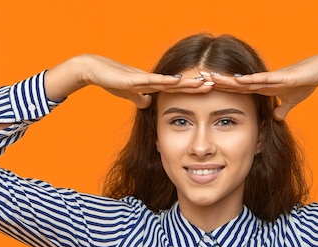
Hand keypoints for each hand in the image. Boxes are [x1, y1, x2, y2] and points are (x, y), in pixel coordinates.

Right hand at [45, 54, 212, 106]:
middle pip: (183, 83)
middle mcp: (156, 80)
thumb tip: (149, 104)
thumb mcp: (130, 95)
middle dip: (201, 85)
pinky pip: (156, 81)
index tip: (214, 93)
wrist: (94, 70)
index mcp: (156, 85)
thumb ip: (140, 99)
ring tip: (210, 82)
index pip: (181, 89)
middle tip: (222, 85)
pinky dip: (170, 82)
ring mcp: (147, 78)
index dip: (197, 91)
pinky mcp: (137, 79)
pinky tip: (182, 81)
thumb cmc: (112, 81)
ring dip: (192, 82)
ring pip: (174, 81)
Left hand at [210, 54, 317, 119]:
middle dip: (215, 83)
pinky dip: (247, 81)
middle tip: (195, 82)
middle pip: (232, 83)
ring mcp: (267, 79)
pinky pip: (259, 80)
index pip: (235, 90)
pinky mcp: (277, 78)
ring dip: (225, 80)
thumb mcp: (289, 102)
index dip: (220, 91)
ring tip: (207, 78)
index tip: (204, 92)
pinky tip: (234, 80)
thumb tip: (275, 119)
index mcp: (260, 88)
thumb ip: (280, 110)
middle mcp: (260, 82)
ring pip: (241, 80)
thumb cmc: (304, 84)